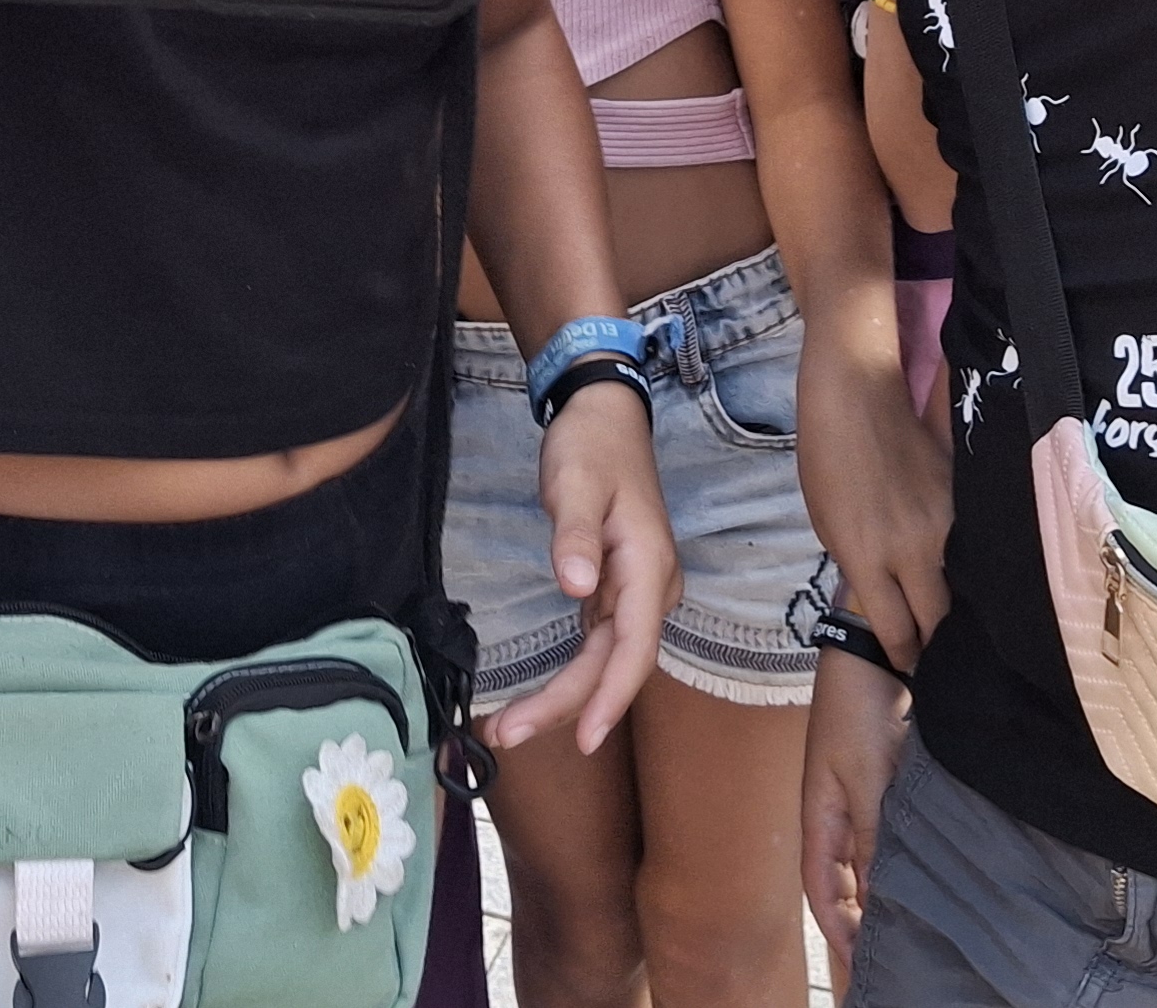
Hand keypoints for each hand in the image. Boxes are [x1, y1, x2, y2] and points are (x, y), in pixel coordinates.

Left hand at [487, 382, 677, 756]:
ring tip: (510, 728)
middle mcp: (650, 590)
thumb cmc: (591, 447)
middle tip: (506, 735)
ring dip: (564, 698)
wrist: (604, 416)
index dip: (610, 697)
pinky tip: (540, 699)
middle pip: (613, 665)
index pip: (634, 648)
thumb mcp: (575, 483)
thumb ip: (575, 535)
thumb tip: (578, 588)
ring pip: (603, 661)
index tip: (584, 739)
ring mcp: (635, 594)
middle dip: (565, 706)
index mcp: (648, 569)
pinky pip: (596, 647)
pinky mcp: (615, 593)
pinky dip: (570, 676)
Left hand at [798, 338, 950, 667]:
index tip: (909, 666)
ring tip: (955, 615)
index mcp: (867, 557)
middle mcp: (912, 547)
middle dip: (935, 641)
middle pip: (937, 619)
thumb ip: (862, 569)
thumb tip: (891, 603)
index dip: (904, 656)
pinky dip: (967, 562)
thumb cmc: (827, 457)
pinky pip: (971, 547)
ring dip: (955, 602)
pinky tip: (969, 571)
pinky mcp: (964, 498)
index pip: (896, 633)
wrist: (855, 389)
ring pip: (961, 585)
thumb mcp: (828, 525)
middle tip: (936, 651)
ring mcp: (945, 522)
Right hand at [802, 647, 910, 981]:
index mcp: (819, 817)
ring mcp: (865, 799)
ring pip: (873, 863)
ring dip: (888, 896)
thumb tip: (877, 894)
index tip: (860, 973)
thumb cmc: (857, 707)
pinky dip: (908, 862)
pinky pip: (896, 836)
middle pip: (846, 885)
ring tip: (915, 934)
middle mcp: (839, 815)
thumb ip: (870, 834)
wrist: (875, 648)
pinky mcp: (892, 783)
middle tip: (892, 964)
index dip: (838, 933)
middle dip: (861, 927)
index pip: (821, 892)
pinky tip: (932, 878)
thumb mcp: (865, 775)